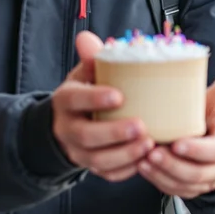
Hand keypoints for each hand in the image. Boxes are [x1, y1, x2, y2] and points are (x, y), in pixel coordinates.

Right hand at [52, 32, 153, 181]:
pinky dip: (127, 169)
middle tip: (141, 125)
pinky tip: (145, 160)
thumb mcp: (82, 74)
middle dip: (114, 133)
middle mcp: (67, 129)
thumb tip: (87, 39)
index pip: (75, 99)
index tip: (119, 96)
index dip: (95, 99)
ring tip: (149, 145)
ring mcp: (78, 151)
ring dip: (125, 154)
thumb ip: (90, 59)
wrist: (66, 124)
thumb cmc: (83, 94)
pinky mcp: (91, 167)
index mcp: (65, 101)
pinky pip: (107, 174)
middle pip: (86, 136)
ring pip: (97, 160)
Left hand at [138, 68, 214, 198]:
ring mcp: (207, 181)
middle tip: (152, 152)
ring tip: (143, 161)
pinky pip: (175, 191)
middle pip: (199, 174)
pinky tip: (143, 168)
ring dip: (163, 174)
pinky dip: (158, 181)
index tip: (177, 143)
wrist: (213, 137)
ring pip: (186, 185)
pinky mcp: (191, 188)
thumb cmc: (214, 116)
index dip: (198, 150)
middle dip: (174, 165)